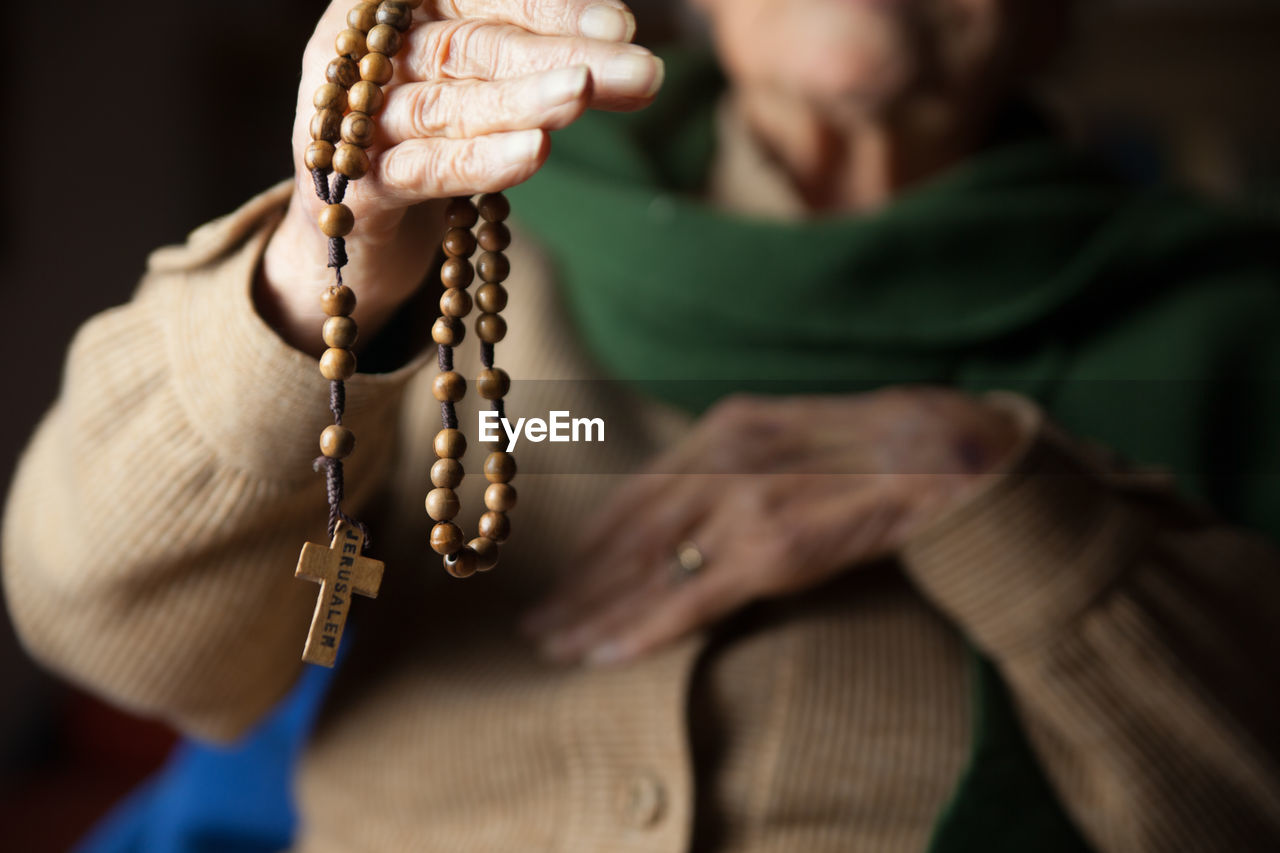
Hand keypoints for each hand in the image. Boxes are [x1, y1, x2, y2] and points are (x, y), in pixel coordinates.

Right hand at [258, 0, 661, 353]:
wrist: (355, 232)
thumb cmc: (427, 140)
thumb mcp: (476, 85)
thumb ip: (534, 57)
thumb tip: (627, 53)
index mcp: (396, 8)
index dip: (550, 8)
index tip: (622, 27)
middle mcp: (365, 52)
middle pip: (469, 44)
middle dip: (559, 54)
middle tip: (640, 71)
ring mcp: (351, 119)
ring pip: (446, 103)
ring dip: (522, 100)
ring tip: (584, 94)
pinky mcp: (351, 189)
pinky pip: (422, 169)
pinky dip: (479, 161)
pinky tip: (533, 152)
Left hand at [521, 388, 1021, 664]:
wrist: (947, 453)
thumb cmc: (877, 448)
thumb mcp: (793, 435)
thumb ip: (738, 464)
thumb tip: (698, 506)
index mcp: (725, 429)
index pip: (636, 495)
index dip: (593, 543)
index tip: (562, 576)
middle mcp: (721, 461)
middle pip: (629, 536)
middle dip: (578, 585)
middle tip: (535, 622)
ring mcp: (743, 505)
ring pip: (647, 571)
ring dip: (593, 614)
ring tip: (553, 646)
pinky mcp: (770, 550)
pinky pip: (690, 599)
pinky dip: (640, 630)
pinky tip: (604, 654)